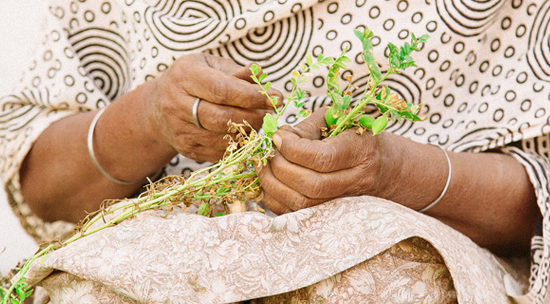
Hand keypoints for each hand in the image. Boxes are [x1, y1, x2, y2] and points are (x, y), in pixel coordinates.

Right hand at [143, 53, 281, 161]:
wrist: (157, 108)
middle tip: (269, 112)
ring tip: (258, 121)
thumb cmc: (193, 80)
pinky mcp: (186, 149)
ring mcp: (179, 130)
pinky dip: (237, 144)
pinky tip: (242, 132)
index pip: (222, 90)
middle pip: (222, 117)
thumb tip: (268, 86)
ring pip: (223, 137)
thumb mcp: (212, 66)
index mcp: (185, 76)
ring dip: (248, 131)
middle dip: (253, 116)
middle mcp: (177, 104)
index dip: (252, 96)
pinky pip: (220, 152)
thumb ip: (239, 74)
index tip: (276, 98)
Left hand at [258, 109, 391, 213]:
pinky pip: (294, 214)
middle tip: (268, 153)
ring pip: (302, 204)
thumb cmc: (353, 136)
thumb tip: (277, 139)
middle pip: (311, 185)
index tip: (278, 138)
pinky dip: (275, 198)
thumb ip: (307, 127)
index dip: (293, 149)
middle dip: (280, 167)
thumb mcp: (336, 120)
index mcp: (360, 151)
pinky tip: (271, 181)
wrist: (381, 166)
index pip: (323, 158)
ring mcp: (344, 202)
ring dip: (273, 185)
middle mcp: (356, 181)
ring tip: (264, 166)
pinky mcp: (329, 214)